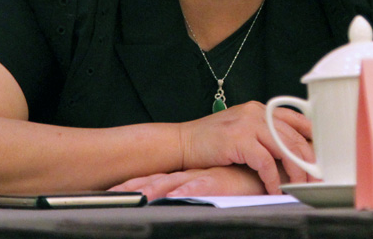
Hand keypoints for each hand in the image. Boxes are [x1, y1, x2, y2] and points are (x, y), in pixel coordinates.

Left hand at [113, 165, 264, 200]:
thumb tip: (175, 199)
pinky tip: (173, 197)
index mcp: (186, 176)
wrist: (261, 173)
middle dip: (134, 189)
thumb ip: (194, 190)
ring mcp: (202, 177)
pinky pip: (199, 187)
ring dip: (154, 191)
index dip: (133, 185)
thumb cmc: (239, 181)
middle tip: (112, 194)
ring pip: (172, 184)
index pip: (154, 180)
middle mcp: (189, 175)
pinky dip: (186, 192)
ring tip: (136, 198)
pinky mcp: (217, 181)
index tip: (111, 192)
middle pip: (156, 181)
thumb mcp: (211, 187)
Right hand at [176, 101, 313, 193]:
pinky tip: (275, 190)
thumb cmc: (210, 141)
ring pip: (285, 149)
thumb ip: (262, 133)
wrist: (181, 142)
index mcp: (259, 108)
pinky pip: (265, 163)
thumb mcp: (240, 129)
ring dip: (296, 171)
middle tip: (317, 177)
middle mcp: (256, 112)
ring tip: (300, 187)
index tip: (324, 152)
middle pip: (294, 136)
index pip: (295, 118)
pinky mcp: (239, 140)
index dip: (313, 135)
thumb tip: (287, 150)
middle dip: (309, 159)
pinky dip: (273, 179)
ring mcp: (248, 124)